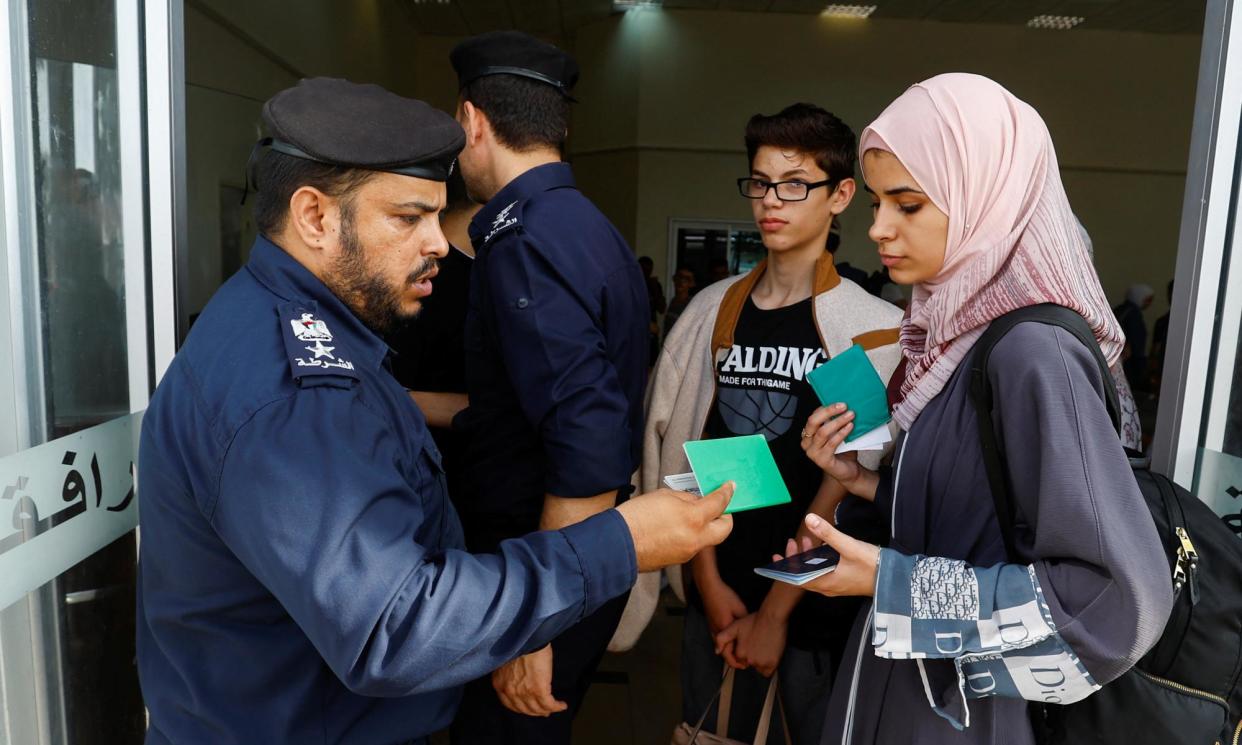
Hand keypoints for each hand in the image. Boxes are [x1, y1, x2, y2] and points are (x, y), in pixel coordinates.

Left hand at [492, 645, 565, 717]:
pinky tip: (562, 705)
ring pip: (537, 709)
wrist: (527, 637)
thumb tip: (520, 678)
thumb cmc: (519, 643)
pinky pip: (549, 704)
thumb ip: (509, 674)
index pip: (510, 704)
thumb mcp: (507, 661)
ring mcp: (524, 692)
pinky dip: (557, 707)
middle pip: (524, 709)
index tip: (529, 708)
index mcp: (500, 684)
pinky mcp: (539, 690)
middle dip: (535, 712)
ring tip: (553, 708)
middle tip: (544, 711)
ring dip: (547, 710)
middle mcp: (510, 691)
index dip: (521, 708)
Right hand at [617, 483, 733, 571]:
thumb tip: (697, 503)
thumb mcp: (664, 496)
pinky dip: (690, 535)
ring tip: (689, 515)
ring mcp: (688, 552)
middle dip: (725, 516)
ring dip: (705, 526)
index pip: (720, 504)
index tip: (729, 487)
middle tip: (717, 506)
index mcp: (694, 518)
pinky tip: (675, 528)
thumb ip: (686, 499)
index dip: (726, 493)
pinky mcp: (678, 560)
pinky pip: (692, 546)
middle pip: (725, 529)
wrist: (617, 544)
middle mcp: (696, 538)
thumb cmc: (637, 516)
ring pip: (708, 538)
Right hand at [700, 580, 747, 669]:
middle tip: (743, 663)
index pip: (728, 653)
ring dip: (729, 652)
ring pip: (720, 646)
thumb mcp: (740, 609)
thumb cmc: (725, 598)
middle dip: (733, 660)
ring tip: (739, 655)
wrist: (710, 589)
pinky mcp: (711, 624)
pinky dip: (725, 645)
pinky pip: (718, 639)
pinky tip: (732, 642)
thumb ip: (744, 623)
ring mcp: (712, 628)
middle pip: (723, 653)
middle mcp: (717, 632)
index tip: (745, 665)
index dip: (736, 662)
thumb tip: (751, 633)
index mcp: (725, 631)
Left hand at [716, 610, 787, 676]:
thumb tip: (717, 651)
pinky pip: (768, 672)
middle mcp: (750, 660)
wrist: (772, 617)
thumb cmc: (755, 621)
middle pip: (750, 664)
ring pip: (759, 668)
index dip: (745, 652)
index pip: (740, 660)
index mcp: (740, 653)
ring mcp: (762, 662)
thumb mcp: (734, 627)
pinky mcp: (772, 662)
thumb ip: (722, 638)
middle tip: (757, 645)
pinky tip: (769, 655)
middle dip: (752, 657)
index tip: (749, 645)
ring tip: (763, 648)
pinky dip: (768, 666)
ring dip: (761, 662)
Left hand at [774, 515, 879, 597]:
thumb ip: (828, 533)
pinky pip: (825, 573)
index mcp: (826, 582)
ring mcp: (837, 586)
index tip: (775, 558)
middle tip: (793, 542)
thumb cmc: (872, 565)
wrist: (894, 579)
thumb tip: (809, 519)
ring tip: (806, 541)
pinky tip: (822, 547)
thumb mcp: (849, 545)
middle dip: (796, 559)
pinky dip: (819, 561)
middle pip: (804, 575)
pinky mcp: (844, 582)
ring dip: (808, 558)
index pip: (797, 578)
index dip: (784, 568)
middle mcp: (829, 587)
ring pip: (814, 573)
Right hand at [802, 405, 880, 499]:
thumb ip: (835, 422)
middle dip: (828, 411)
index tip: (840, 404)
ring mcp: (812, 453)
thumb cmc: (843, 451)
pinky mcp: (821, 460)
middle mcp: (806, 443)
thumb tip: (844, 406)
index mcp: (808, 435)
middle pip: (813, 422)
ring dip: (838, 421)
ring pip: (822, 432)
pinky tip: (850, 427)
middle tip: (843, 406)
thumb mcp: (838, 433)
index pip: (813, 417)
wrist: (848, 471)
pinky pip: (831, 443)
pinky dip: (841, 433)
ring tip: (850, 415)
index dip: (825, 408)